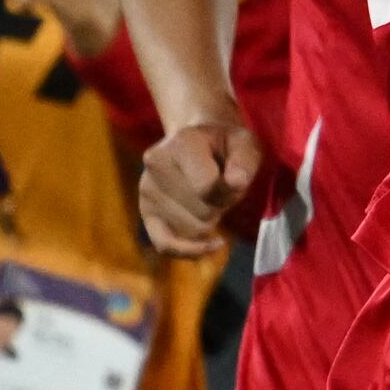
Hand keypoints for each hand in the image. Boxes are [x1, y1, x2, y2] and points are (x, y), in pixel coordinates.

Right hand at [135, 117, 264, 259]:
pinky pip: (164, 244)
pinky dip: (189, 250)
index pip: (208, 188)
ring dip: (211, 220)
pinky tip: (213, 244)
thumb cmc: (225, 144)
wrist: (196, 139)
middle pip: (203, 213)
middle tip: (222, 186)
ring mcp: (147, 190)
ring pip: (192, 230)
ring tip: (209, 196)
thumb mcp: (244, 143)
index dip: (230, 193)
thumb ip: (243, 161)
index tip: (236, 180)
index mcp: (182, 144)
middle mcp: (156, 165)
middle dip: (221, 206)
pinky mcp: (145, 211)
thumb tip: (236, 183)